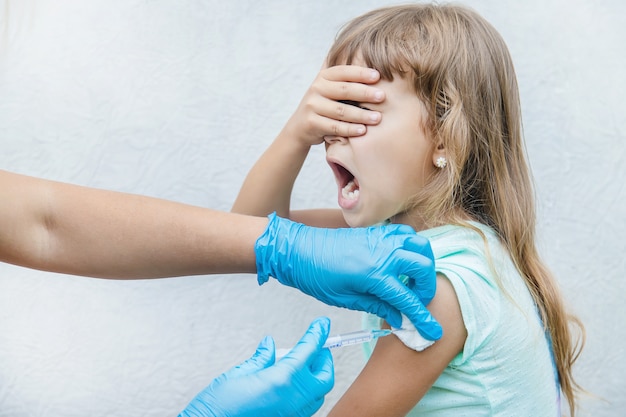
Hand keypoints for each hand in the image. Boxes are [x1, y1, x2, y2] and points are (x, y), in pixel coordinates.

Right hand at [179, 318, 333, 416]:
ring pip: (318, 395)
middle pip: (324, 377)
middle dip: (324, 360)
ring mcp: (293, 414)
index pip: (309, 351)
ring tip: (302, 365)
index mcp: (282, 380)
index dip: (318, 334)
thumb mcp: (239, 374)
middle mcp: (293, 399)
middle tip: (316, 348)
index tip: (323, 324)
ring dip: (316, 378)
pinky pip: (307, 407)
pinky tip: (291, 385)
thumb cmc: (218, 407)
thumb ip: (261, 359)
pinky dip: (306, 393)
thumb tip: (270, 344)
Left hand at [255, 213, 442, 339]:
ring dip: (423, 264)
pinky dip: (412, 245)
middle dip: (426, 288)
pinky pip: (405, 233)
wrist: (298, 249)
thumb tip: (399, 317)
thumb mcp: (346, 299)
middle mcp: (383, 253)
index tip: (433, 331)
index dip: (422, 318)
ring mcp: (381, 239)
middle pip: (422, 268)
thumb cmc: (317, 276)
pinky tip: (403, 259)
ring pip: (419, 246)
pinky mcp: (377, 232)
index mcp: (374, 274)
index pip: (407, 299)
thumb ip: (377, 306)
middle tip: (416, 300)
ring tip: (412, 280)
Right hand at [281, 65, 384, 147]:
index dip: (360, 73)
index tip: (378, 76)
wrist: (300, 127)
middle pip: (344, 90)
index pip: (343, 72)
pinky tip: (363, 130)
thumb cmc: (323, 105)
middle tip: (382, 97)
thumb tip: (369, 58)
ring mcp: (312, 106)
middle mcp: (316, 89)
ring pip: (341, 111)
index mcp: (323, 77)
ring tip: (377, 118)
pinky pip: (334, 127)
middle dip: (364, 93)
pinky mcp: (311, 123)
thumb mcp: (329, 88)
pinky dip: (350, 129)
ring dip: (361, 115)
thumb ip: (343, 77)